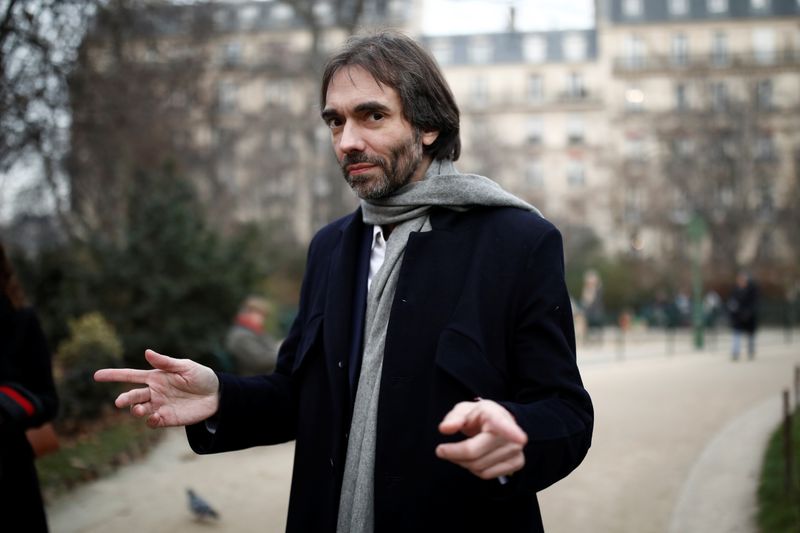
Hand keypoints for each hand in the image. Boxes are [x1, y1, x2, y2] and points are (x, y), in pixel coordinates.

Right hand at [94, 349, 219, 427]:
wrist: (217, 395)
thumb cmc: (201, 377)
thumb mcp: (185, 366)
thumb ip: (166, 363)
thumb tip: (146, 352)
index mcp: (155, 377)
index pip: (130, 376)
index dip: (113, 375)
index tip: (96, 376)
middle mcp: (154, 392)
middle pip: (133, 396)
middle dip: (125, 399)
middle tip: (119, 402)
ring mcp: (159, 406)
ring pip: (140, 410)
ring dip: (136, 410)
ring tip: (139, 410)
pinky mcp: (167, 418)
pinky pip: (153, 422)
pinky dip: (150, 421)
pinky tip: (153, 418)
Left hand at [435, 399, 527, 479]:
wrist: (500, 423)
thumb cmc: (480, 417)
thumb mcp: (464, 411)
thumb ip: (453, 418)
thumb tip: (445, 429)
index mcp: (497, 417)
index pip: (504, 425)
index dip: (512, 433)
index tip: (520, 438)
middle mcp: (511, 435)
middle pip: (473, 453)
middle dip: (453, 453)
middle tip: (442, 450)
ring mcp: (516, 451)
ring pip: (478, 467)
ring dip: (462, 462)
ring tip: (459, 452)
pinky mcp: (517, 463)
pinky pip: (486, 475)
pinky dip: (474, 470)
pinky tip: (474, 458)